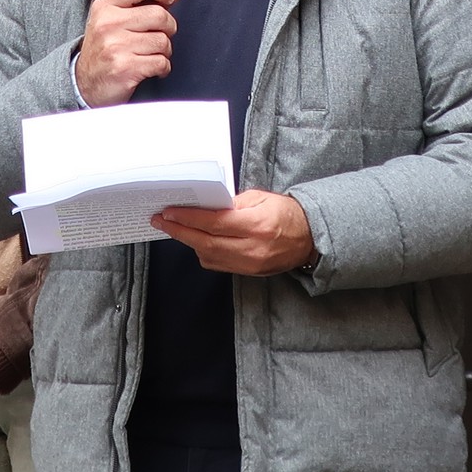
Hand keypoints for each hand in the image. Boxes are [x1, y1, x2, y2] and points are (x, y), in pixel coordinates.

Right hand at [74, 0, 183, 106]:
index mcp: (105, 6)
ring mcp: (115, 46)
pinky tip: (153, 68)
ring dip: (164, 51)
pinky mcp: (124, 68)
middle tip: (160, 35)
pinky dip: (163, 67)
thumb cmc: (104, 48)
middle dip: (168, 27)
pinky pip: (161, 62)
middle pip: (159, 15)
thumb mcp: (117, 18)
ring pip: (163, 41)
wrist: (85, 83)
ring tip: (152, 54)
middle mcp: (108, 23)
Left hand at [151, 189, 316, 275]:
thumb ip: (233, 203)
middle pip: (206, 242)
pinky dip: (204, 252)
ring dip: (189, 242)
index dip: (188, 217)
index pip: (214, 223)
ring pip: (208, 256)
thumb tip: (206, 205)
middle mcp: (252, 248)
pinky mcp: (249, 273)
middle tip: (161, 221)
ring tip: (175, 228)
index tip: (169, 212)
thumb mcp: (261, 198)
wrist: (310, 238)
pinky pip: (218, 264)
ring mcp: (250, 264)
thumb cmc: (286, 213)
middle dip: (179, 231)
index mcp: (256, 225)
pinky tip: (197, 240)